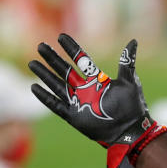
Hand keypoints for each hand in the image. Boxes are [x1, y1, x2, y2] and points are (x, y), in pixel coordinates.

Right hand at [28, 34, 166, 167]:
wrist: (131, 130)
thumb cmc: (133, 107)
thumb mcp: (130, 82)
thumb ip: (127, 62)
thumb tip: (133, 41)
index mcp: (97, 80)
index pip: (81, 60)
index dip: (71, 49)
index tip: (61, 36)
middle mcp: (85, 90)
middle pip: (65, 70)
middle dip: (53, 59)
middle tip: (41, 46)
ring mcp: (78, 102)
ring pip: (57, 85)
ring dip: (45, 75)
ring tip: (33, 63)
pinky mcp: (74, 116)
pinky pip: (56, 105)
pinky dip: (45, 97)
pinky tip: (34, 87)